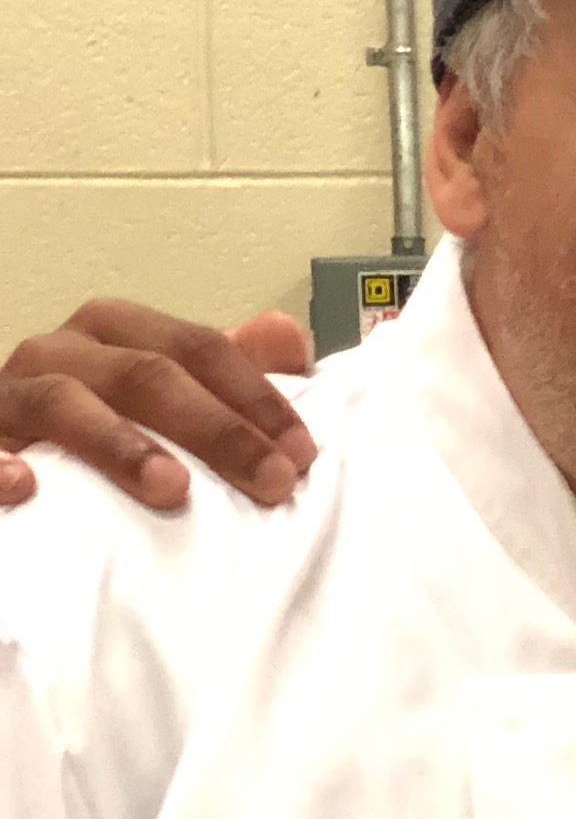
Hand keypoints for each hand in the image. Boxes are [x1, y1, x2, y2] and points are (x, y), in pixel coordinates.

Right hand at [0, 302, 314, 512]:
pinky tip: (25, 485)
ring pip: (64, 402)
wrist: (8, 446)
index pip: (198, 348)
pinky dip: (0, 464)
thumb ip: (227, 366)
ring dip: (120, 445)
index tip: (302, 454)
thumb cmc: (101, 420)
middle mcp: (62, 350)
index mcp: (117, 330)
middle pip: (144, 374)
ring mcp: (10, 393)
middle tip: (271, 482)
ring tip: (172, 489)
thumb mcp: (165, 387)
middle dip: (216, 429)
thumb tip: (286, 335)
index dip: (256, 397)